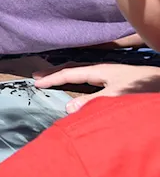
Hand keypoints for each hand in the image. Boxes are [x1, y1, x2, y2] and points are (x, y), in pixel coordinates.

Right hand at [34, 64, 159, 113]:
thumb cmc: (141, 88)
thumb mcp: (115, 97)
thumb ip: (92, 102)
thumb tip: (67, 107)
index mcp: (99, 70)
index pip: (70, 73)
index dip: (52, 78)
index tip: (35, 83)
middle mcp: (102, 69)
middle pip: (73, 69)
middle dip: (55, 72)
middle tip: (37, 75)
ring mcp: (110, 73)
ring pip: (81, 72)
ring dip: (65, 74)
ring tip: (53, 77)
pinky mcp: (117, 79)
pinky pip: (89, 76)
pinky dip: (77, 78)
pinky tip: (80, 83)